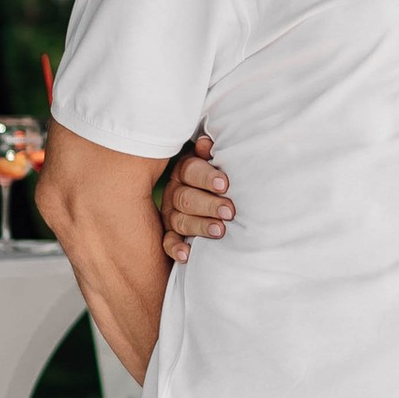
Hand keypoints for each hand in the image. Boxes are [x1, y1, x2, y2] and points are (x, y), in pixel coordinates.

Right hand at [160, 128, 234, 263]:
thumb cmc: (219, 177)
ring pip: (180, 220)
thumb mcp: (216, 161)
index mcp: (185, 170)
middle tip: (229, 212)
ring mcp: (170, 214)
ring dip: (200, 226)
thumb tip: (206, 143)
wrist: (212, 195)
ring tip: (220, 231)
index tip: (224, 184)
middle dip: (209, 205)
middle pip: (186, 198)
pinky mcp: (170, 233)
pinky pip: (168, 242)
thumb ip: (211, 153)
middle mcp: (174, 191)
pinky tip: (187, 254)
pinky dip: (176, 248)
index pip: (191, 170)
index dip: (206, 177)